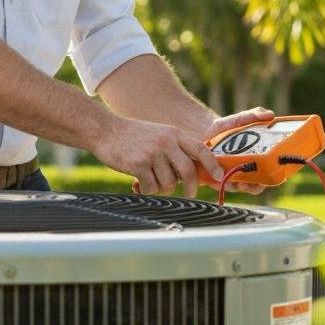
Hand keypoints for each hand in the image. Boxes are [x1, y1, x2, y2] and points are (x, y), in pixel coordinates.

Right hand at [92, 115, 222, 197]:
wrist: (105, 130)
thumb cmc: (133, 136)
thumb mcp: (159, 135)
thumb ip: (175, 149)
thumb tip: (191, 175)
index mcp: (174, 134)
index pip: (201, 149)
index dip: (212, 165)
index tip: (219, 177)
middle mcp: (166, 142)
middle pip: (188, 171)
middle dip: (191, 188)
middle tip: (189, 194)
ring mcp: (152, 152)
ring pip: (169, 183)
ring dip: (162, 189)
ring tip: (151, 182)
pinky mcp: (138, 164)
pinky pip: (151, 187)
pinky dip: (147, 190)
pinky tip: (139, 184)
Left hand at [201, 107, 275, 194]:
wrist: (205, 131)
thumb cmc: (227, 127)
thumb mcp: (240, 120)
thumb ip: (254, 116)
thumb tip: (270, 115)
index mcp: (255, 160)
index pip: (267, 174)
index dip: (269, 177)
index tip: (266, 174)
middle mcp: (244, 171)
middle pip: (254, 186)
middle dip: (253, 186)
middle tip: (248, 180)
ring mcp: (230, 175)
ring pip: (236, 188)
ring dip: (235, 186)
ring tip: (232, 179)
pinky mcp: (215, 178)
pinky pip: (219, 186)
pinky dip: (219, 184)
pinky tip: (216, 178)